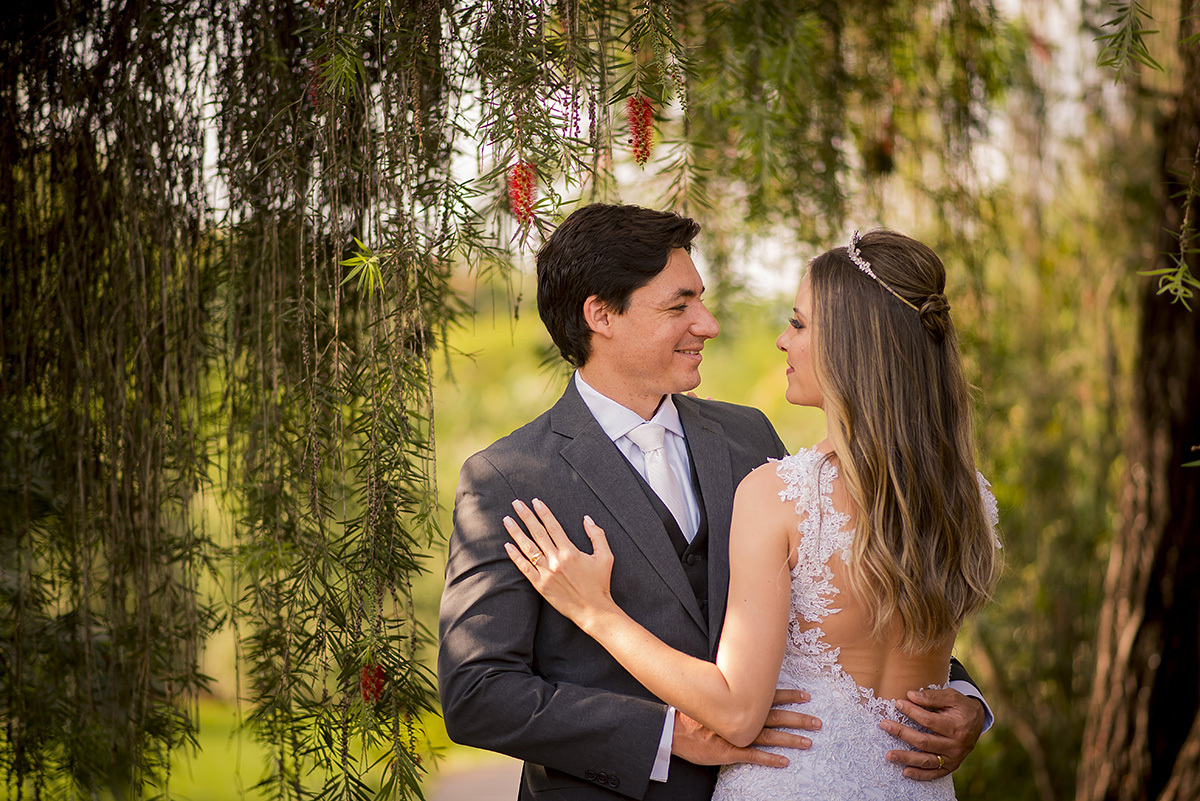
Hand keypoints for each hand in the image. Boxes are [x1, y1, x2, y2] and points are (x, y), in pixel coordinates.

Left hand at [503, 499, 615, 626]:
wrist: (593, 610)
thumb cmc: (600, 584)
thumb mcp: (605, 557)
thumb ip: (597, 535)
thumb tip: (587, 518)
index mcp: (570, 551)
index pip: (553, 526)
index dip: (543, 512)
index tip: (535, 501)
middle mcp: (556, 560)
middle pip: (537, 533)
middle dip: (526, 516)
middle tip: (516, 503)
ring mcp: (547, 573)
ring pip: (528, 549)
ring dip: (516, 532)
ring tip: (507, 520)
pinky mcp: (541, 585)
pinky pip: (524, 569)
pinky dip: (515, 556)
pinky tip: (507, 545)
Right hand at [672, 689, 819, 768]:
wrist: (672, 728)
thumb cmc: (692, 711)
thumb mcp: (712, 694)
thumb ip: (731, 691)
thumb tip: (746, 683)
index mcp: (738, 702)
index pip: (769, 696)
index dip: (788, 696)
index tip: (806, 695)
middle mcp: (740, 716)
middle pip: (775, 716)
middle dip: (798, 718)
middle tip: (817, 722)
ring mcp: (736, 735)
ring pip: (769, 736)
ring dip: (790, 739)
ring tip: (808, 741)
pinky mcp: (728, 751)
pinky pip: (753, 756)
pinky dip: (769, 759)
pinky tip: (784, 761)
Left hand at [879, 687, 984, 780]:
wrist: (977, 722)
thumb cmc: (961, 707)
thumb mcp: (952, 697)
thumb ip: (932, 696)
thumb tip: (911, 695)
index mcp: (957, 727)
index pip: (929, 721)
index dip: (912, 712)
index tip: (898, 703)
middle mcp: (956, 745)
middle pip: (924, 742)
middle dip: (902, 733)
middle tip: (884, 725)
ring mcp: (953, 758)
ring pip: (927, 760)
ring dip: (907, 758)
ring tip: (889, 755)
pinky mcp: (951, 766)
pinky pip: (934, 773)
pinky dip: (920, 774)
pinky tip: (905, 771)